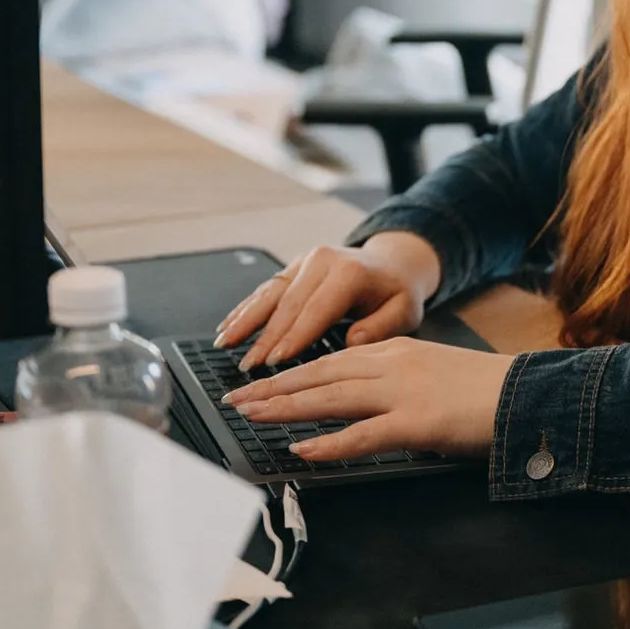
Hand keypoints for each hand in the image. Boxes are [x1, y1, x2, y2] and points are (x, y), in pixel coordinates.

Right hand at [215, 234, 442, 367]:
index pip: (317, 309)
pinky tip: (229, 325)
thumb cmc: (397, 293)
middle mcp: (323, 261)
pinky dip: (245, 308)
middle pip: (288, 304)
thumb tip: (354, 341)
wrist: (392, 263)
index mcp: (349, 272)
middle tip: (247, 368)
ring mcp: (305, 261)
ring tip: (225, 344)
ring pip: (270, 294)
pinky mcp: (294, 267)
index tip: (275, 362)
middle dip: (264, 338)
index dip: (294, 337)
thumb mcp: (404, 312)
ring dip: (245, 320)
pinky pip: (266, 289)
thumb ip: (382, 327)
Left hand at [225, 337, 514, 459]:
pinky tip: (302, 450)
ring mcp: (403, 392)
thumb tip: (360, 407)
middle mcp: (392, 363)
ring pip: (331, 397)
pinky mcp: (417, 422)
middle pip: (319, 374)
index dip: (289, 372)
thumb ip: (394, 384)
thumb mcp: (430, 375)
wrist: (528, 393)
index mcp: (395, 350)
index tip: (257, 382)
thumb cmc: (483, 391)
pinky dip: (329, 443)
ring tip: (252, 417)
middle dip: (274, 388)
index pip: (329, 359)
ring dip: (286, 408)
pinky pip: (363, 434)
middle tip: (237, 399)